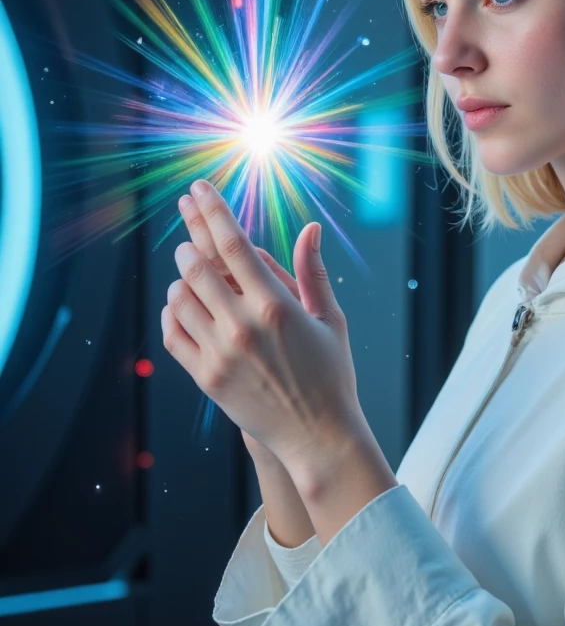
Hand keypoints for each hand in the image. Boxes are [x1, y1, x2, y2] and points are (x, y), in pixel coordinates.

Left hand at [176, 191, 310, 478]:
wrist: (317, 436)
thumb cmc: (331, 375)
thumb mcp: (329, 320)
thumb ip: (313, 271)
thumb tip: (311, 227)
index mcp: (277, 307)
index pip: (235, 245)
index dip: (213, 211)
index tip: (199, 189)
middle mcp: (243, 327)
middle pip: (197, 267)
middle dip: (189, 242)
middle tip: (188, 233)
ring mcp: (220, 354)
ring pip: (180, 299)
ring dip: (180, 279)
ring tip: (190, 275)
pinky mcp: (206, 378)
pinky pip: (174, 334)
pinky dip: (173, 313)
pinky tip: (182, 307)